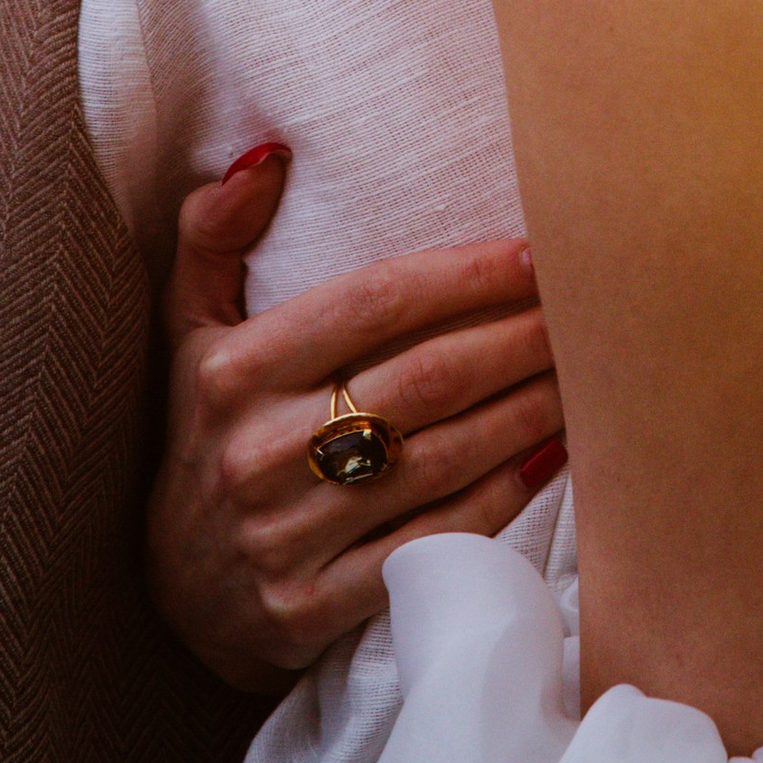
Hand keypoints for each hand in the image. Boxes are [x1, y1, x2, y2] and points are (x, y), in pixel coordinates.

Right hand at [148, 145, 565, 692]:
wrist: (175, 595)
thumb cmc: (207, 433)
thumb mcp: (189, 332)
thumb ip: (214, 235)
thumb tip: (270, 154)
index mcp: (233, 373)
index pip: (369, 304)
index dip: (461, 276)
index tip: (531, 253)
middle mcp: (256, 454)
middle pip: (422, 381)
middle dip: (515, 337)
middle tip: (586, 306)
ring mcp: (287, 538)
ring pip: (440, 460)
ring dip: (525, 410)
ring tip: (586, 370)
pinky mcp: (316, 608)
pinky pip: (433, 542)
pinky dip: (502, 497)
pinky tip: (551, 455)